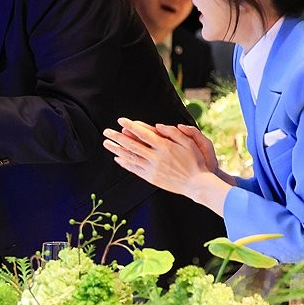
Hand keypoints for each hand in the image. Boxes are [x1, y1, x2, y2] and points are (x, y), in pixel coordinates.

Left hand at [103, 118, 229, 212]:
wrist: (197, 184)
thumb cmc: (195, 161)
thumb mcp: (189, 143)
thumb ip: (173, 132)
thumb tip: (157, 125)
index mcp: (165, 146)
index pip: (143, 133)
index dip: (131, 126)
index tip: (121, 120)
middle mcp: (156, 157)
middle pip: (132, 145)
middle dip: (117, 137)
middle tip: (106, 131)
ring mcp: (152, 169)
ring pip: (130, 157)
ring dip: (117, 150)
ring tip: (106, 143)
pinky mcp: (151, 178)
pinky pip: (134, 169)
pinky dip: (125, 163)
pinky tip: (117, 158)